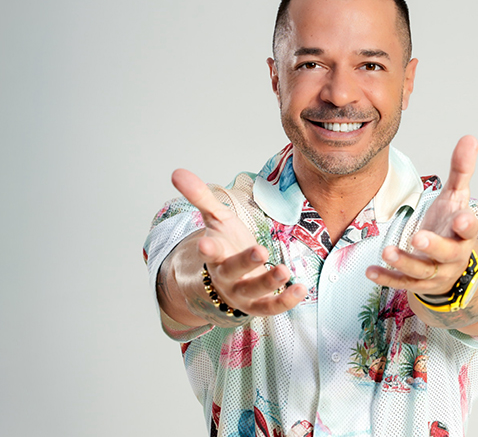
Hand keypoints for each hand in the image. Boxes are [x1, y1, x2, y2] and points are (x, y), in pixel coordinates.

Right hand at [171, 169, 306, 316]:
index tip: (203, 244)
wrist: (225, 282)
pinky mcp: (259, 304)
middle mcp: (227, 276)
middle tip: (260, 251)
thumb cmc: (225, 244)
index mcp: (216, 254)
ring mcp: (242, 293)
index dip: (207, 249)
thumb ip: (200, 197)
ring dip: (269, 282)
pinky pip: (271, 306)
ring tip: (285, 270)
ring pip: (254, 291)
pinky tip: (301, 289)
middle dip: (245, 262)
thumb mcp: (215, 219)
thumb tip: (176, 172)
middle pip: (233, 271)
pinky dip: (285, 300)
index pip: (209, 251)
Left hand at [366, 135, 477, 295]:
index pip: (469, 230)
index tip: (462, 218)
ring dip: (404, 262)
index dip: (467, 225)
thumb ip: (461, 170)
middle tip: (418, 237)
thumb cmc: (450, 226)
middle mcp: (452, 255)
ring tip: (387, 251)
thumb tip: (470, 138)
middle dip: (432, 247)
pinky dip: (386, 278)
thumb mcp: (456, 198)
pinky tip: (370, 271)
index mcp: (463, 233)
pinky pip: (401, 283)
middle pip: (446, 253)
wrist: (450, 267)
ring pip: (421, 271)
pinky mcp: (416, 283)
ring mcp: (435, 272)